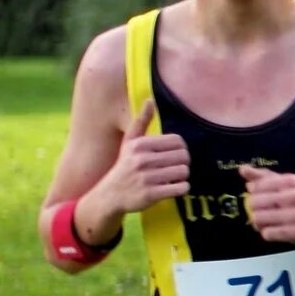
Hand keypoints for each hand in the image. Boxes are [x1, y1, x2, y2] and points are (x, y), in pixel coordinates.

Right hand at [89, 100, 190, 220]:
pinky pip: (182, 188)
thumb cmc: (124, 166)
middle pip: (184, 157)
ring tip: (171, 178)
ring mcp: (147, 178)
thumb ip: (141, 121)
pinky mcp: (152, 194)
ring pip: (184, 172)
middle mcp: (143, 160)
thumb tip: (150, 99)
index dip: (180, 149)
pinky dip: (181, 188)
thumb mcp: (129, 142)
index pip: (178, 142)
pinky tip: (171, 188)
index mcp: (140, 145)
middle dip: (182, 163)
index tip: (172, 156)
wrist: (109, 196)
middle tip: (173, 168)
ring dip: (181, 177)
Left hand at [235, 164, 294, 247]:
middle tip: (264, 213)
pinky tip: (276, 231)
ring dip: (260, 223)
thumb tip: (243, 170)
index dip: (254, 195)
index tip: (263, 199)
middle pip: (254, 203)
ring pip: (258, 219)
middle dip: (255, 210)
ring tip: (269, 223)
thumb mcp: (292, 184)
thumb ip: (266, 177)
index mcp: (291, 181)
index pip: (256, 187)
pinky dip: (268, 233)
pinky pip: (268, 233)